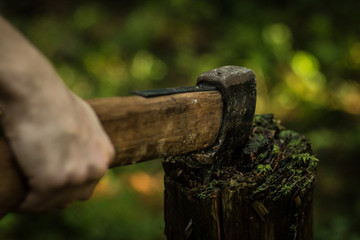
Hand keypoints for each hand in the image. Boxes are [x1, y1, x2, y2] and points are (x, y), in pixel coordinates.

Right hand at [1, 88, 114, 211]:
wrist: (37, 93)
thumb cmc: (55, 102)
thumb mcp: (85, 123)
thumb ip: (88, 144)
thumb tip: (80, 153)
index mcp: (105, 156)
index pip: (88, 183)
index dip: (67, 186)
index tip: (49, 184)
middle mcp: (96, 168)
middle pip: (75, 196)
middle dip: (55, 195)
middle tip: (35, 190)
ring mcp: (76, 176)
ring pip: (55, 202)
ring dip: (39, 200)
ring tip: (25, 193)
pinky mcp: (53, 181)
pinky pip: (35, 203)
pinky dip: (25, 202)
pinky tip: (18, 196)